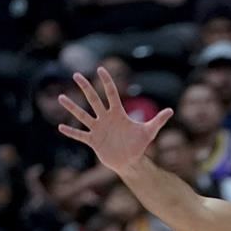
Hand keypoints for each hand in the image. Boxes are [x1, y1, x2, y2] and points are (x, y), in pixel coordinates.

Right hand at [57, 67, 173, 172]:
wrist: (130, 161)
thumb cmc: (139, 145)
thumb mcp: (149, 132)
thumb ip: (158, 120)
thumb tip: (171, 111)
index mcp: (118, 113)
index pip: (111, 94)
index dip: (107, 82)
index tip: (100, 69)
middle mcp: (106, 118)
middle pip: (94, 100)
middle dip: (86, 87)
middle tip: (76, 75)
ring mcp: (98, 129)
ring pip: (83, 115)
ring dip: (72, 107)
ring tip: (61, 97)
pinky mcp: (93, 140)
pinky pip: (80, 135)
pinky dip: (71, 132)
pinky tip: (60, 127)